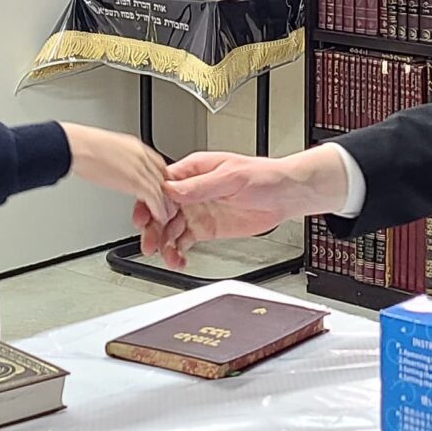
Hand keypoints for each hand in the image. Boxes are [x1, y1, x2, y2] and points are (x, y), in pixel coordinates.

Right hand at [61, 123, 170, 225]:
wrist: (77, 146)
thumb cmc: (82, 147)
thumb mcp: (106, 149)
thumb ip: (116, 159)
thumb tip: (112, 167)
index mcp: (135, 146)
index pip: (157, 163)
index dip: (160, 178)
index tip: (160, 188)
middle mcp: (141, 155)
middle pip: (163, 177)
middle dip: (166, 193)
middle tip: (166, 204)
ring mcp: (140, 168)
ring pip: (161, 189)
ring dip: (165, 205)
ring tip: (164, 216)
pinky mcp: (135, 182)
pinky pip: (154, 198)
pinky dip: (159, 210)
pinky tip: (158, 218)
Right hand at [147, 147, 349, 256]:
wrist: (285, 195)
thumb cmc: (264, 176)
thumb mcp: (232, 177)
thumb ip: (201, 185)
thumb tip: (173, 189)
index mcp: (194, 170)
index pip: (162, 185)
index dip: (149, 201)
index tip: (145, 216)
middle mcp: (192, 191)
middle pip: (161, 209)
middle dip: (152, 227)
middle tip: (149, 243)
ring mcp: (197, 210)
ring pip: (170, 229)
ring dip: (164, 243)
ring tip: (165, 256)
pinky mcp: (206, 228)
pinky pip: (184, 241)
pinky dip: (178, 252)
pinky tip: (177, 260)